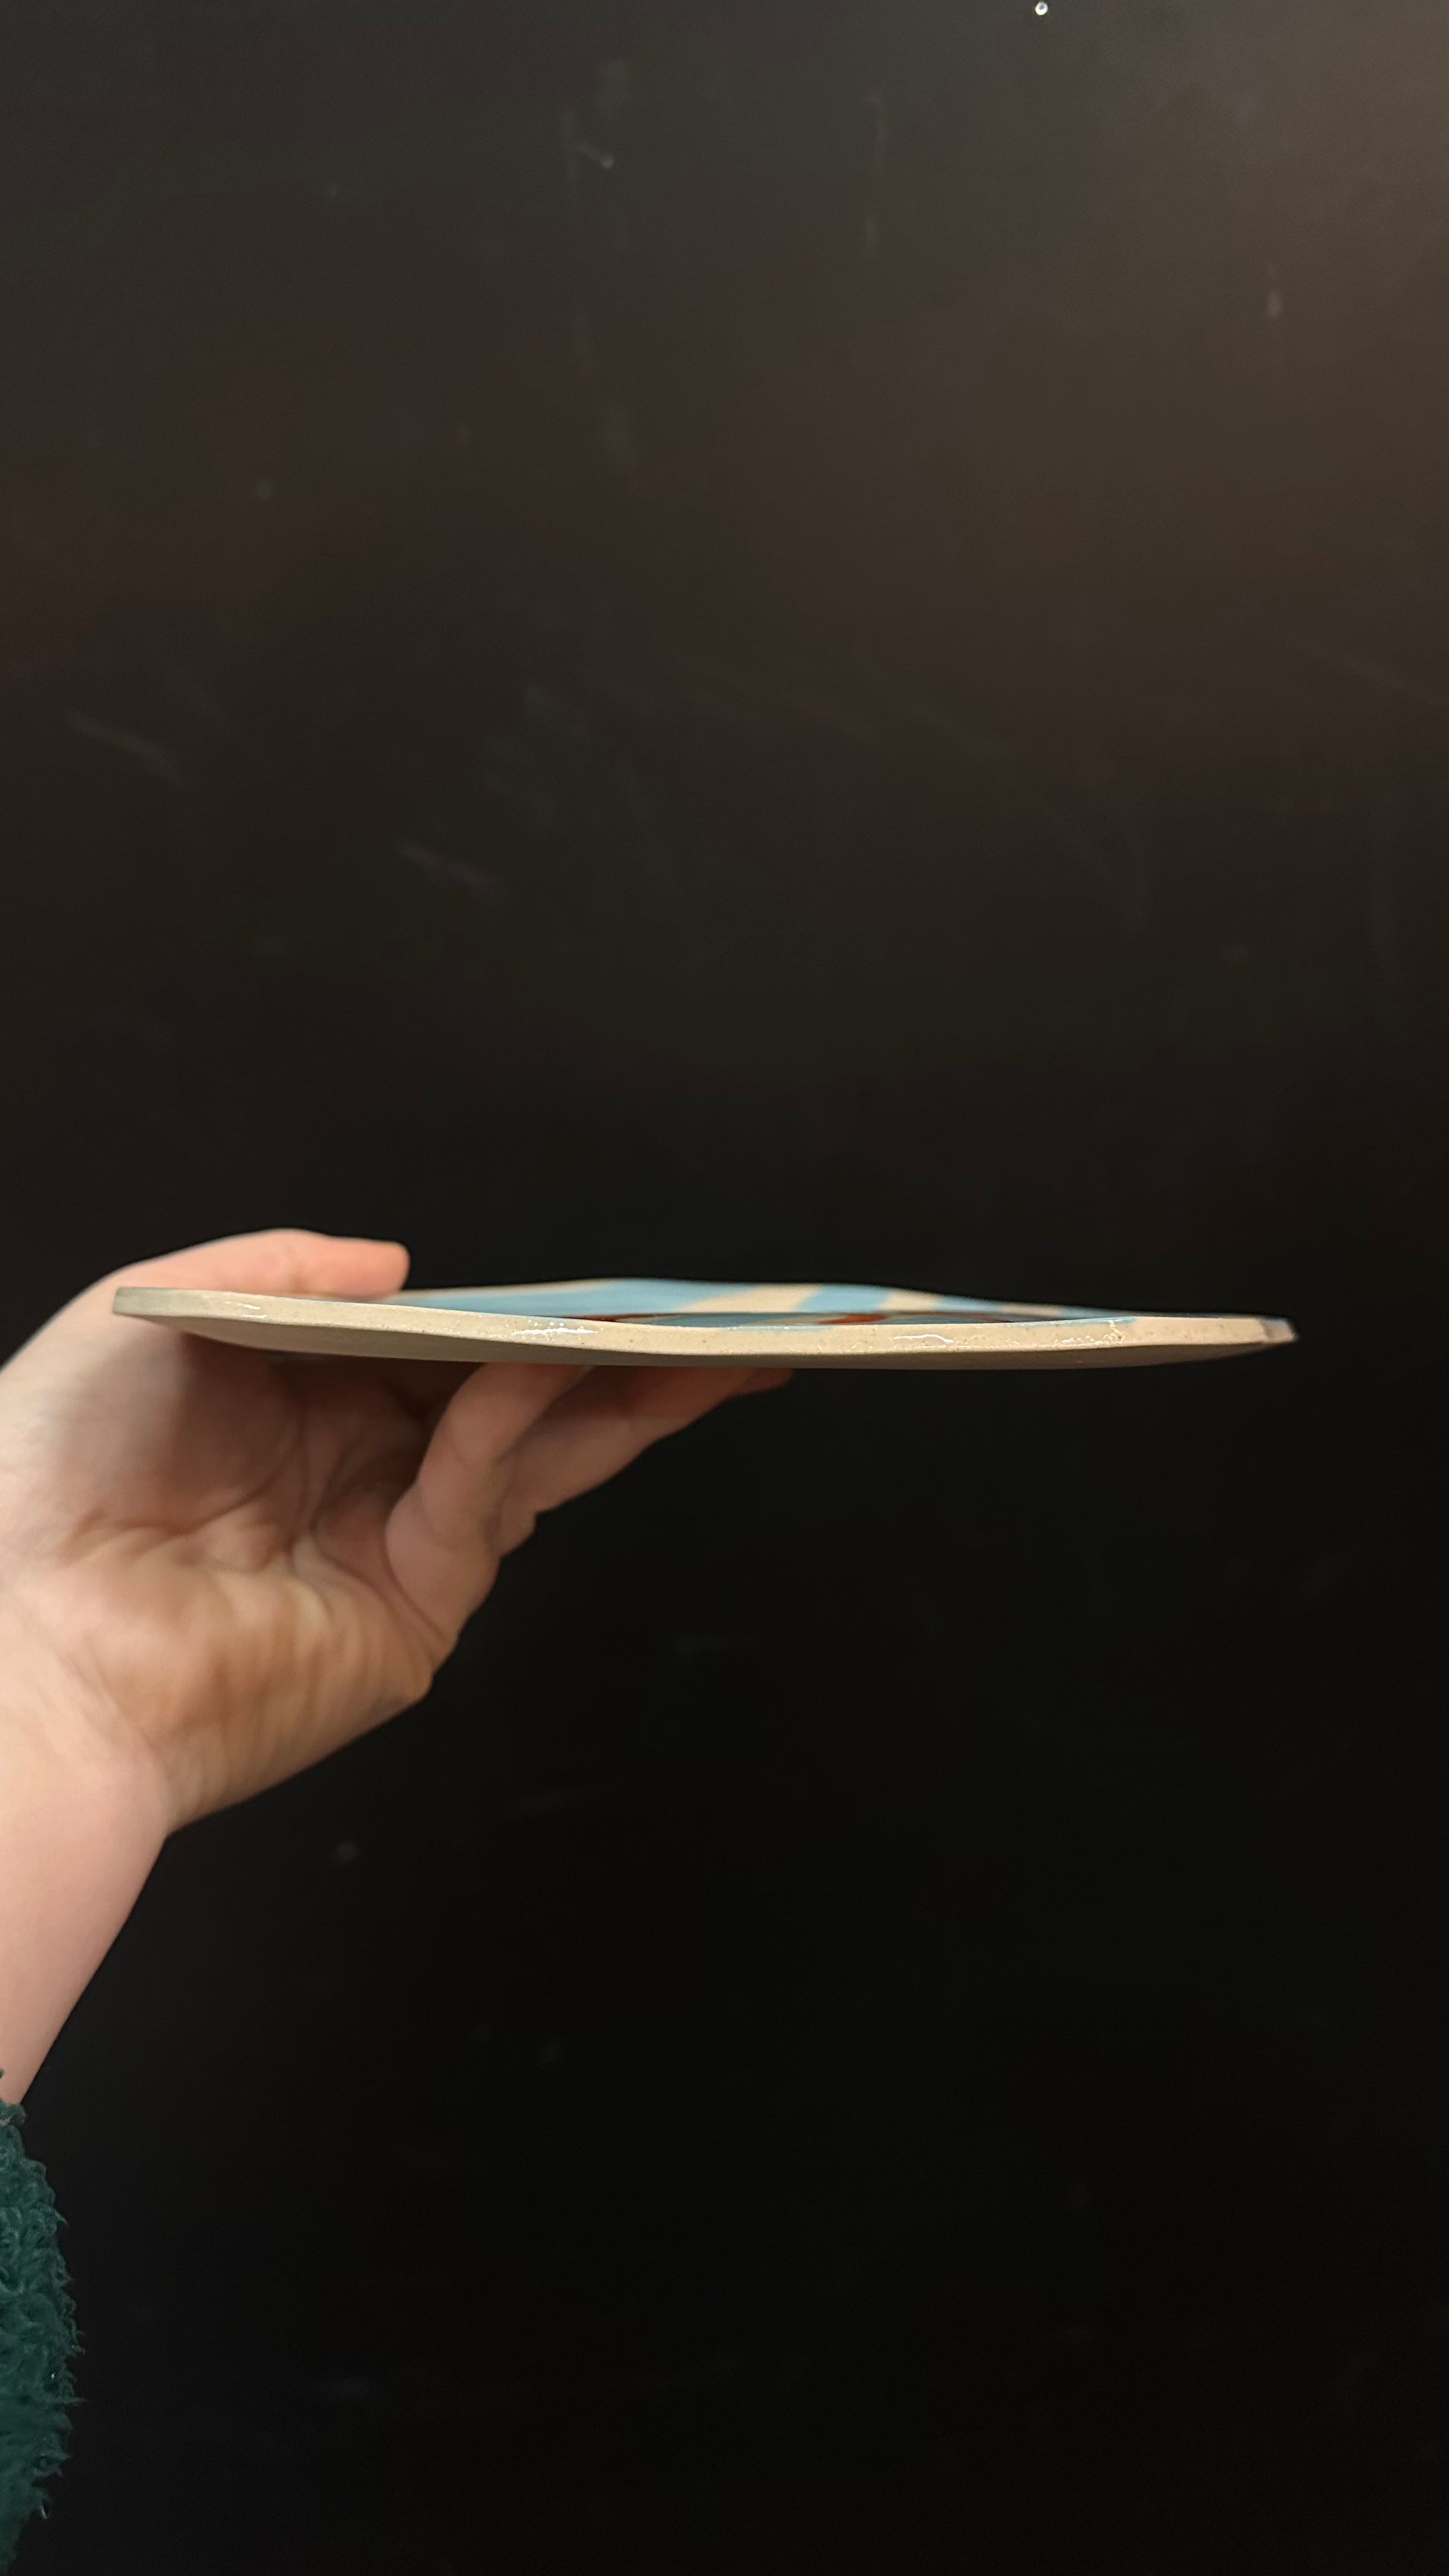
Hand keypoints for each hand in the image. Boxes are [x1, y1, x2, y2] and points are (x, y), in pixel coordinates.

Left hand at [0, 1230, 781, 1833]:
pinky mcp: (409, 1614)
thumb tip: (400, 1264)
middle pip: (518, 1408)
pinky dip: (514, 1418)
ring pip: (534, 1456)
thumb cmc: (46, 1477)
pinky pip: (478, 1494)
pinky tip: (548, 1357)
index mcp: (297, 1412)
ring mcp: (390, 1550)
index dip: (523, 1315)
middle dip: (617, 1361)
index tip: (602, 1283)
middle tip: (716, 1321)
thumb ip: (276, 1266)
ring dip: (621, 1395)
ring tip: (710, 1345)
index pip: (442, 1355)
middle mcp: (356, 1479)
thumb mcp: (150, 1316)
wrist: (19, 1643)